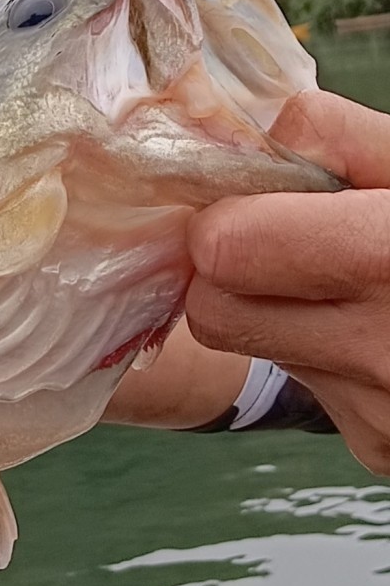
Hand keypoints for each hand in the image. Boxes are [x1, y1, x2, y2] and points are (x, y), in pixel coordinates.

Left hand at [185, 91, 389, 472]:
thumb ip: (338, 139)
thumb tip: (253, 138)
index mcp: (389, 259)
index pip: (219, 250)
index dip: (228, 219)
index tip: (260, 205)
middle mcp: (381, 352)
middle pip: (213, 312)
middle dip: (233, 274)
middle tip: (289, 245)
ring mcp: (380, 415)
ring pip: (256, 348)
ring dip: (282, 313)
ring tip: (358, 285)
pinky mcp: (381, 447)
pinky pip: (309, 385)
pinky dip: (325, 354)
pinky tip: (382, 332)